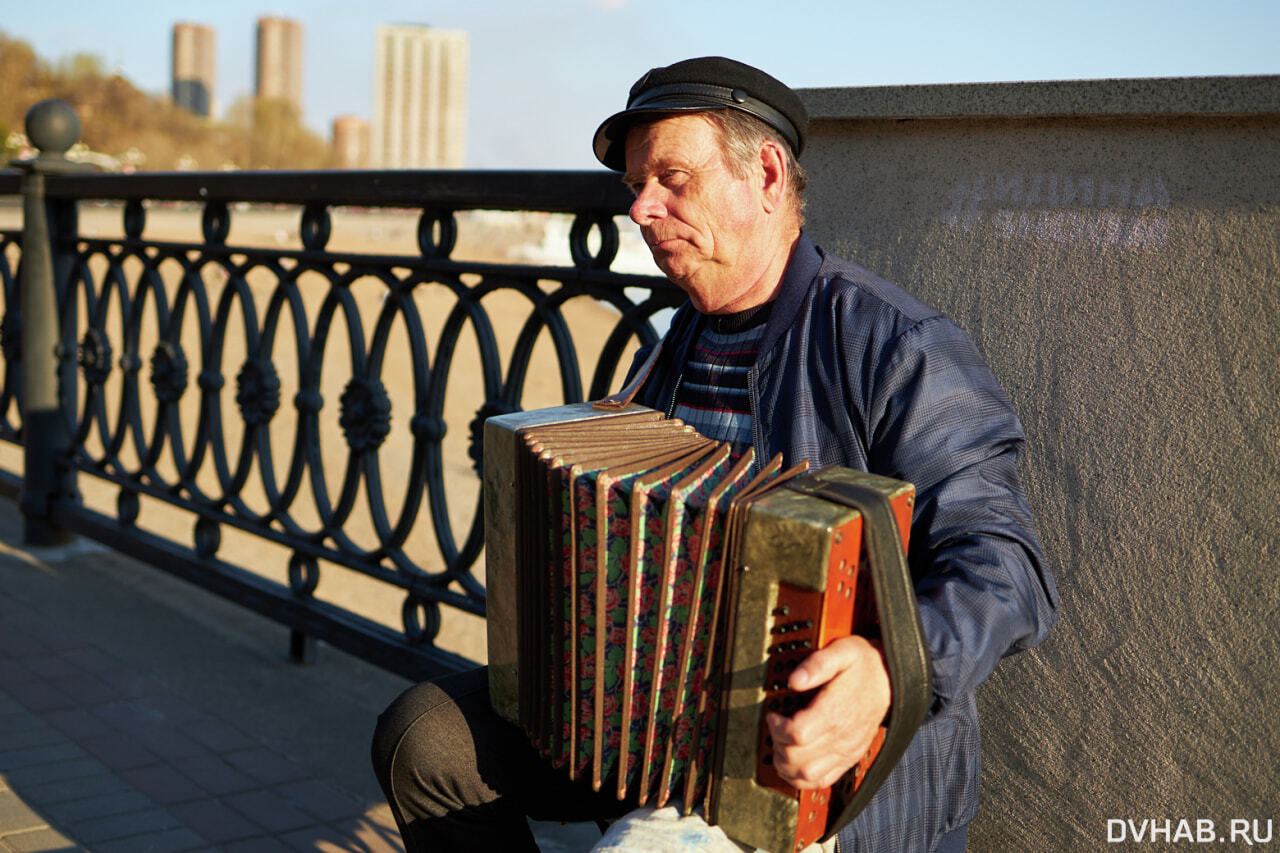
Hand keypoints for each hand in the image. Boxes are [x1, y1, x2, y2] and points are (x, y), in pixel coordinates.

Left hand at [764, 635, 890, 788]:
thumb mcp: (843, 651)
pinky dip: (803, 779)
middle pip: (797, 758)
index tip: (774, 714)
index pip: (797, 734)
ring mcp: (846, 751)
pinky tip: (793, 765)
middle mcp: (841, 736)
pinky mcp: (849, 758)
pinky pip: (823, 780)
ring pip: (808, 775)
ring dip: (786, 766)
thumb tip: (794, 680)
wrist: (890, 681)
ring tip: (781, 747)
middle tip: (776, 729)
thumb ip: (817, 664)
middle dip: (777, 745)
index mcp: (835, 711)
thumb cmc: (864, 665)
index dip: (777, 726)